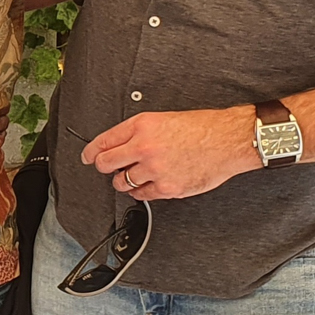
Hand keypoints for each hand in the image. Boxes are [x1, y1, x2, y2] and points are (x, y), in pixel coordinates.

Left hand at [81, 105, 260, 199]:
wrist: (228, 140)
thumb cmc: (201, 128)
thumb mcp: (162, 119)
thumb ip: (137, 132)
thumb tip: (117, 145)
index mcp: (141, 126)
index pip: (103, 142)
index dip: (90, 151)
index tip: (87, 156)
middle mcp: (144, 147)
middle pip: (105, 164)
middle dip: (103, 166)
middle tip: (107, 167)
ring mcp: (155, 169)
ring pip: (122, 182)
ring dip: (123, 180)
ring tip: (131, 175)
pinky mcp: (167, 187)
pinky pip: (142, 195)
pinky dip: (140, 192)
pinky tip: (146, 185)